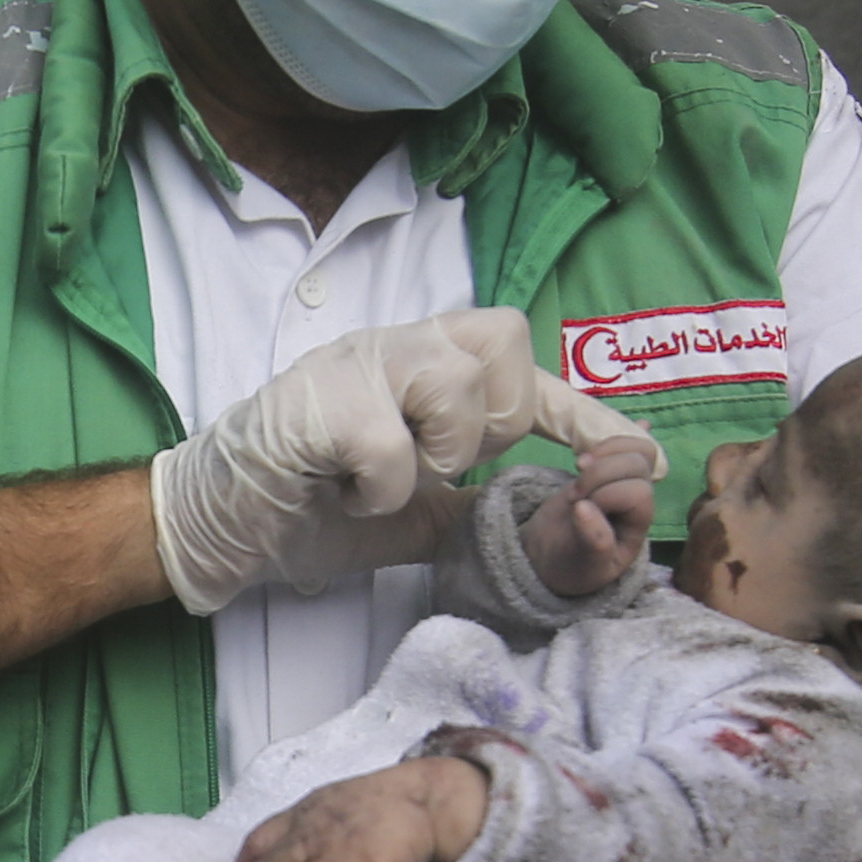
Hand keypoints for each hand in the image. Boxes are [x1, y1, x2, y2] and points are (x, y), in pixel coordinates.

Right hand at [145, 309, 651, 615]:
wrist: (221, 524)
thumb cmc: (315, 506)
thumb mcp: (418, 508)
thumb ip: (478, 499)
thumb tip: (554, 513)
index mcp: (423, 364)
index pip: (527, 369)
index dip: (589, 415)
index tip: (640, 458)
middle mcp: (395, 345)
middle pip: (502, 338)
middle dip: (499, 419)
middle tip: (447, 465)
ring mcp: (354, 364)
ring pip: (453, 379)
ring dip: (440, 449)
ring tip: (394, 479)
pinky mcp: (317, 403)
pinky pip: (391, 442)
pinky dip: (383, 487)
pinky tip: (350, 496)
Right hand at [523, 433, 662, 596]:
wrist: (552, 554)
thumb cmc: (574, 565)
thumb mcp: (584, 565)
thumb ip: (592, 541)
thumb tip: (584, 507)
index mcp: (639, 523)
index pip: (637, 493)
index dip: (607, 495)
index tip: (578, 509)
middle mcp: (637, 497)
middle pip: (638, 464)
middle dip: (602, 472)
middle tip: (575, 493)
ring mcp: (624, 479)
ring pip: (635, 447)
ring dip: (603, 451)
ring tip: (578, 466)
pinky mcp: (607, 467)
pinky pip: (623, 443)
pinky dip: (612, 438)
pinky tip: (610, 435)